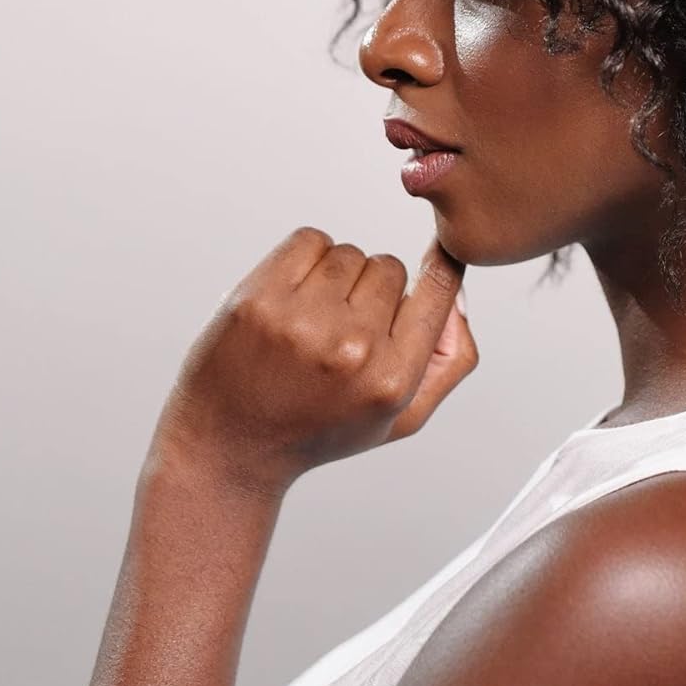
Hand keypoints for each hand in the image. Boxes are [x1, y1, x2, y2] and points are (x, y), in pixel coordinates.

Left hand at [147, 228, 476, 497]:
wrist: (228, 445)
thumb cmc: (318, 428)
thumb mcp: (402, 416)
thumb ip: (451, 359)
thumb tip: (456, 289)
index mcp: (393, 379)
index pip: (437, 289)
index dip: (440, 265)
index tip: (436, 256)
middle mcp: (352, 349)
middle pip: (390, 267)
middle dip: (373, 288)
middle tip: (345, 325)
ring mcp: (302, 321)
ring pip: (348, 252)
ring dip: (336, 275)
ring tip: (313, 317)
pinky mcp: (260, 298)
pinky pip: (309, 240)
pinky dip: (305, 258)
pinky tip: (293, 297)